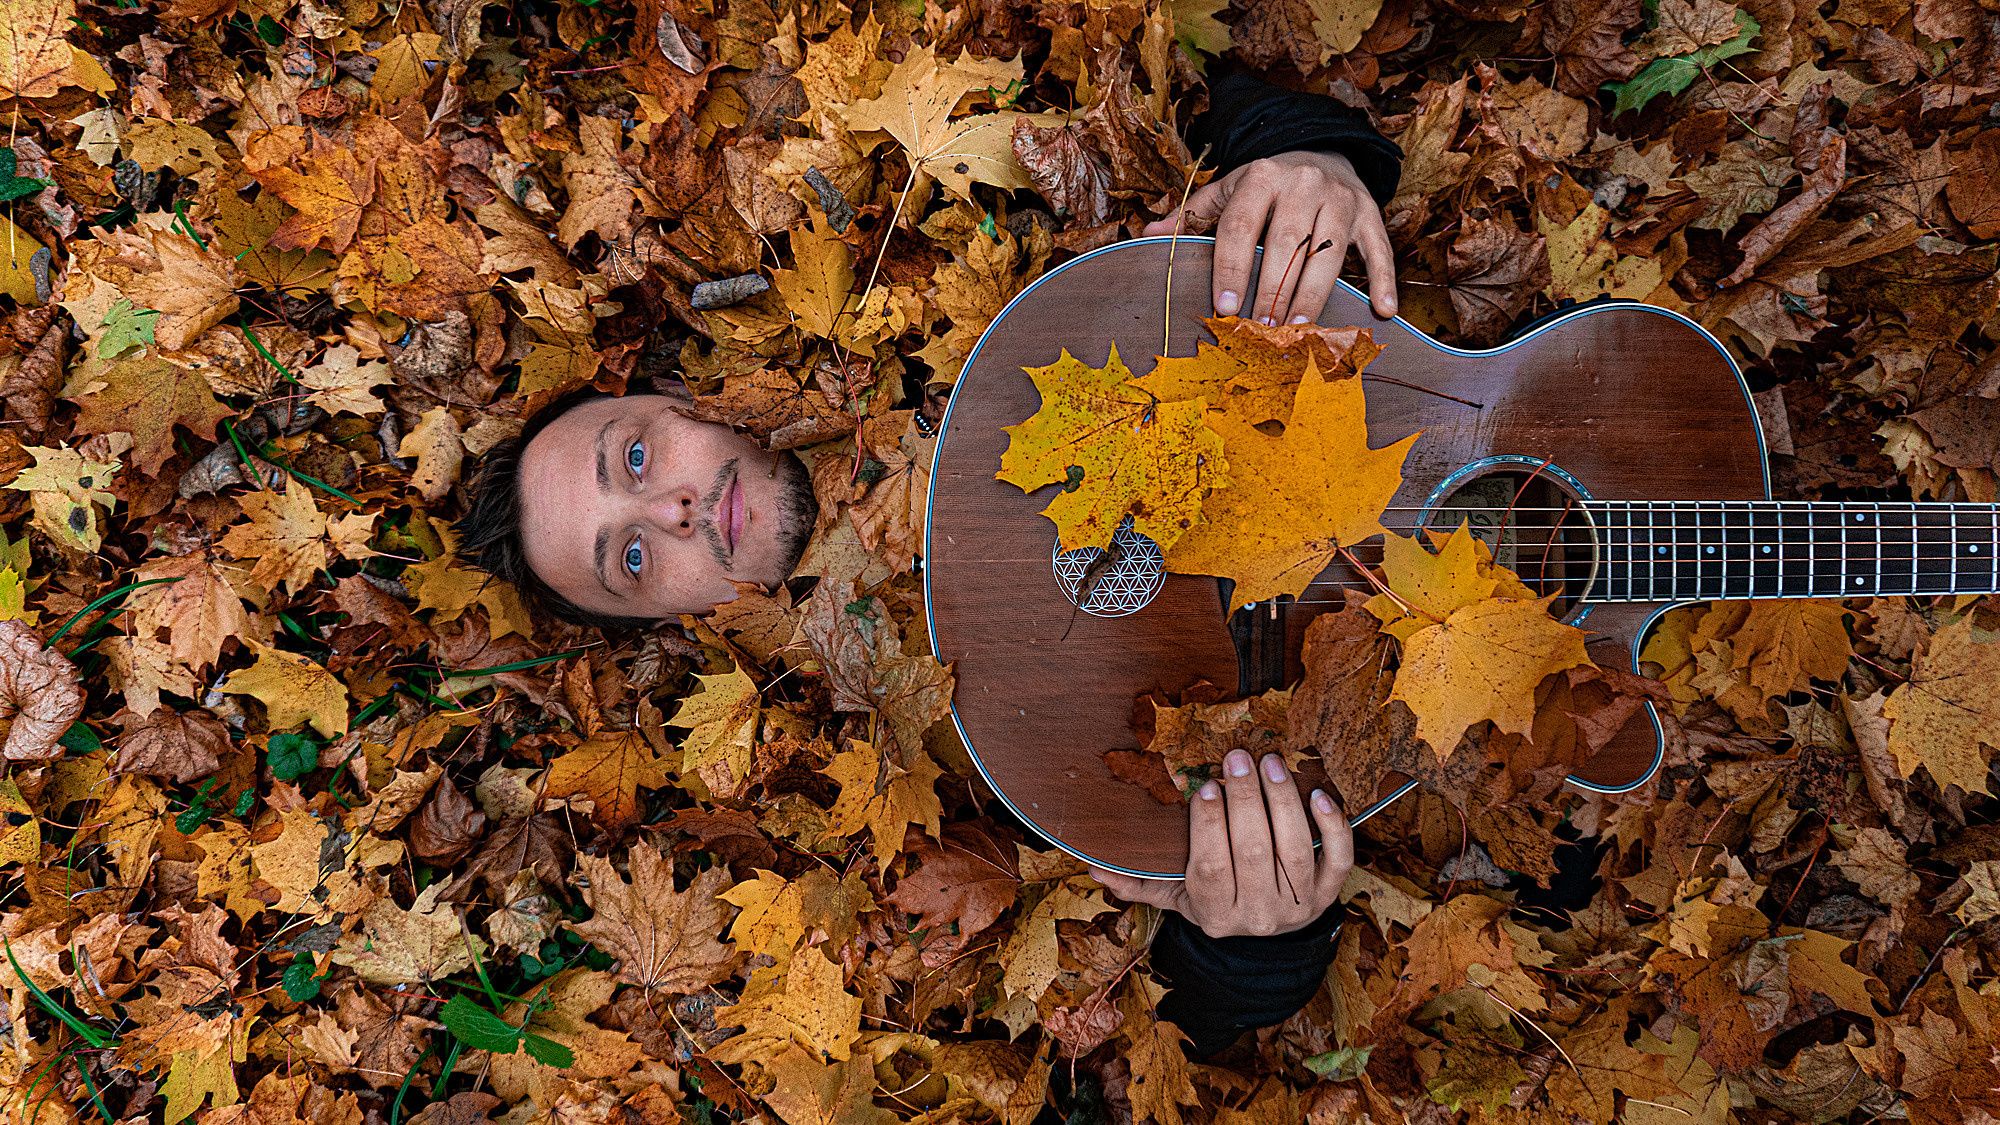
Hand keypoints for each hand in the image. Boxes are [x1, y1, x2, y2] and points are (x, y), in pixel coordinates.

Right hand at [1090, 749, 1353, 938]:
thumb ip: (1137, 881)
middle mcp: (1258, 915)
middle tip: (1238, 757)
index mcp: (1215, 914)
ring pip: (1295, 849)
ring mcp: (1297, 905)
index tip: (1204, 787)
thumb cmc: (1217, 900)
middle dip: (1246, 799)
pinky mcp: (1328, 893)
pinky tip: (1319, 795)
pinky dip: (1333, 828)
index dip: (1207, 826)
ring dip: (1283, 801)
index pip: (1209, 867)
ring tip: (1270, 762)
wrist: (1268, 936)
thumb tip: (1091, 863)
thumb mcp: (1176, 895)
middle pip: (1252, 852)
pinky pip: (1338, 860)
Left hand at [1141, 151, 1398, 324]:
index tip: (1227, 308)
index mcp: (1261, 176)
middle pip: (1287, 244)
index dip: (1232, 269)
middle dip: (1272, 291)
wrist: (1320, 151)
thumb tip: (1149, 234)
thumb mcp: (1227, 190)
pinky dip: (1383, 281)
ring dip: (1313, 295)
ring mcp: (1340, 198)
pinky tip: (1380, 312)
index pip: (1241, 227)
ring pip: (1328, 252)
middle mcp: (1303, 182)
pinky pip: (1379, 250)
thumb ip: (1191, 215)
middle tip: (1262, 331)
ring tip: (1300, 332)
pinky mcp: (1369, 213)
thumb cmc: (1265, 185)